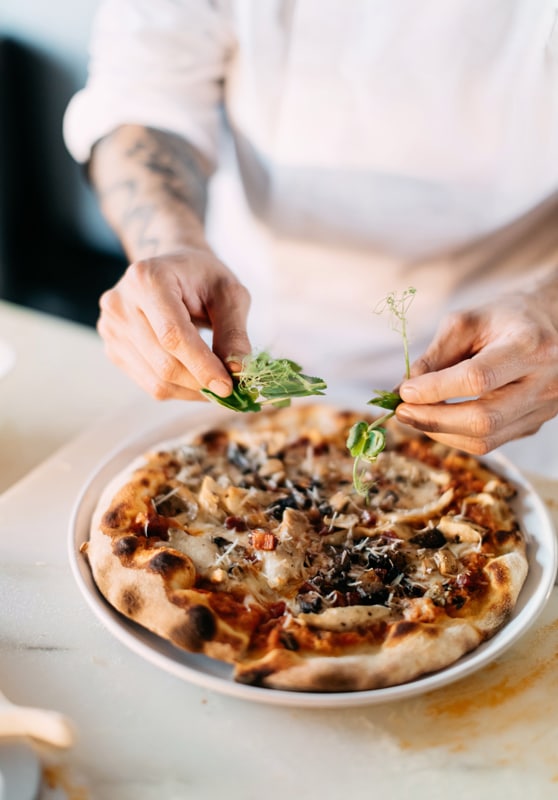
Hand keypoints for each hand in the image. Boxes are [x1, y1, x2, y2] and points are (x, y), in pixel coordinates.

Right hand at [97, 247, 251, 400]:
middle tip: (230, 389)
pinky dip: (179, 389)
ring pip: (156, 380)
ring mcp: (111, 328)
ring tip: (216, 381)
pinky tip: (196, 377)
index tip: (228, 386)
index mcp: (148, 278)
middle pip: (163, 362)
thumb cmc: (204, 278)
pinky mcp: (113, 348)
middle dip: (201, 382)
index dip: (202, 365)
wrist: (172, 269)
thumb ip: (234, 331)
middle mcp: (120, 303)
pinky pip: (149, 383)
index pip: (173, 335)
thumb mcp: (229, 294)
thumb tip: (238, 371)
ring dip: (192, 390)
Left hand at [395, 291, 557, 453]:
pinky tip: (438, 420)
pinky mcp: (534, 424)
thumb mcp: (466, 322)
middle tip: (402, 412)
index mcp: (530, 346)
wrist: (550, 324)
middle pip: (483, 419)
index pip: (477, 379)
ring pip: (485, 439)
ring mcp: (543, 408)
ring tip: (415, 416)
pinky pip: (490, 442)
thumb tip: (402, 391)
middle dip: (434, 420)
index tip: (404, 392)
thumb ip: (435, 356)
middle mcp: (544, 382)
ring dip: (441, 433)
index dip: (435, 390)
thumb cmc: (503, 318)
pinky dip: (456, 435)